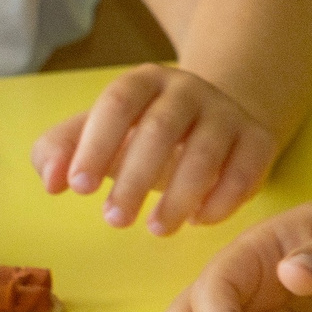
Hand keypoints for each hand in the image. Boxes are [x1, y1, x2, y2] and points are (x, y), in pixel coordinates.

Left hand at [33, 65, 278, 234]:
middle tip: (114, 220)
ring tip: (157, 229)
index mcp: (145, 81)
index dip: (97, 143)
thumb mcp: (96, 134)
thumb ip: (60, 150)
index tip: (78, 188)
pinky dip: (225, 198)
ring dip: (180, 195)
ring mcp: (228, 112)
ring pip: (207, 150)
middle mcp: (189, 89)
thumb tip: (52, 180)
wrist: (209, 120)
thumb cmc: (139, 135)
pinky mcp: (259, 138)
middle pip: (162, 128)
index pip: (119, 102)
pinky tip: (200, 220)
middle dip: (136, 177)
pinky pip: (249, 167)